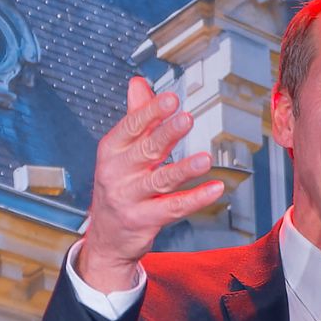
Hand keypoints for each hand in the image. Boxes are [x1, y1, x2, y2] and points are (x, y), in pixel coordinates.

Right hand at [77, 77, 227, 292]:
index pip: (131, 127)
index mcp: (112, 150)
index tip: (170, 98)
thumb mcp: (120, 151)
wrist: (106, 237)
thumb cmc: (117, 187)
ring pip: (161, 180)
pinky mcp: (144, 220)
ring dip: (184, 169)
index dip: (151, 112)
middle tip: (186, 119)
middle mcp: (118, 173)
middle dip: (166, 134)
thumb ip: (135, 117)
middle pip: (146, 150)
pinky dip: (196, 198)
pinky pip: (174, 207)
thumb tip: (139, 84)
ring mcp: (130, 198)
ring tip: (205, 159)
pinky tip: (215, 188)